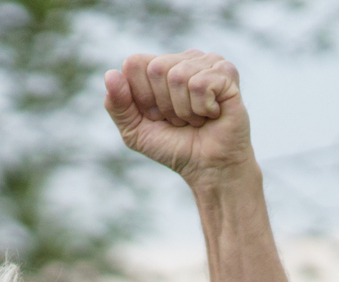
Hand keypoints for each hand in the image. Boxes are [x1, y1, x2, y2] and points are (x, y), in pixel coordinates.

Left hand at [104, 51, 251, 182]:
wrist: (206, 165)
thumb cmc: (171, 145)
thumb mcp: (134, 130)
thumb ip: (117, 104)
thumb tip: (110, 74)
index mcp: (158, 67)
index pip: (134, 63)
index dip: (140, 96)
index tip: (154, 115)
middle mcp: (183, 59)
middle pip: (156, 68)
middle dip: (162, 104)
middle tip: (177, 119)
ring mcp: (208, 62)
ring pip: (178, 76)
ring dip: (183, 110)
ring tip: (195, 118)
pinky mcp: (227, 73)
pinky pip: (201, 84)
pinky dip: (201, 109)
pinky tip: (211, 114)